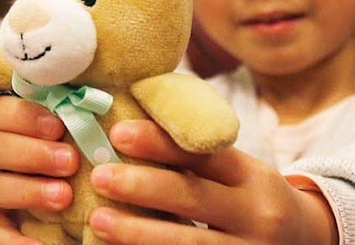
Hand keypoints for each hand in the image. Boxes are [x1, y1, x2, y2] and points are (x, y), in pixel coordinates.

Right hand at [0, 96, 77, 244]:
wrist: (21, 170)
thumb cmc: (47, 136)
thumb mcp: (49, 118)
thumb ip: (62, 111)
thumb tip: (92, 102)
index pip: (1, 111)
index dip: (28, 117)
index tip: (58, 126)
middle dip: (34, 155)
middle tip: (70, 161)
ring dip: (29, 192)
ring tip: (64, 197)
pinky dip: (18, 243)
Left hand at [86, 120, 338, 244]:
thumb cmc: (251, 199)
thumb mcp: (238, 172)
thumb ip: (195, 154)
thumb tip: (129, 123)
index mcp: (252, 176)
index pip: (203, 155)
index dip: (160, 143)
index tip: (118, 133)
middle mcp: (256, 214)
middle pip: (194, 198)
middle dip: (143, 187)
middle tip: (98, 176)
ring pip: (190, 244)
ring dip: (139, 233)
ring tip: (98, 220)